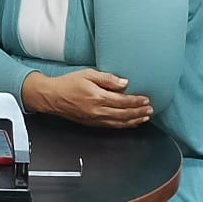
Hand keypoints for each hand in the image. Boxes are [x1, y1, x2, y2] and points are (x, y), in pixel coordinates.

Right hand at [22, 69, 152, 128]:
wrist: (52, 97)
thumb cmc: (68, 83)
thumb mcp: (88, 74)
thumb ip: (107, 79)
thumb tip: (124, 83)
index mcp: (98, 97)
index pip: (123, 101)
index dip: (136, 101)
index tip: (146, 100)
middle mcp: (98, 111)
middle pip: (124, 114)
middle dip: (139, 112)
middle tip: (150, 110)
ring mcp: (95, 120)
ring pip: (119, 123)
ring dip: (134, 121)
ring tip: (144, 118)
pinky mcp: (92, 124)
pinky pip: (111, 126)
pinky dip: (123, 125)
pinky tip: (130, 123)